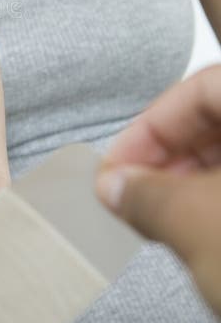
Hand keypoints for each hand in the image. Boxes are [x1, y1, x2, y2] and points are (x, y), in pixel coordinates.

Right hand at [95, 65, 220, 316]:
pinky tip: (192, 235)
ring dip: (189, 183)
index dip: (151, 126)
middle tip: (128, 195)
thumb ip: (147, 195)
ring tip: (154, 221)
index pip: (201, 87)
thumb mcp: (198, 227)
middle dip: (167, 158)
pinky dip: (216, 204)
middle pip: (219, 119)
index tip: (115, 165)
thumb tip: (113, 186)